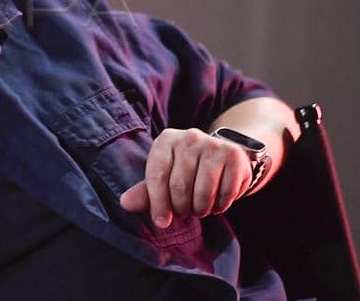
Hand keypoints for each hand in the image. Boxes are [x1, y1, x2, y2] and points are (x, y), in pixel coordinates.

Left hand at [119, 127, 251, 227]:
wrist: (222, 156)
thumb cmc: (186, 169)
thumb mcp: (164, 176)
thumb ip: (145, 192)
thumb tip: (125, 204)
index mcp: (167, 140)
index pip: (157, 175)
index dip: (158, 203)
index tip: (162, 222)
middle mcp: (189, 137)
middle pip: (180, 186)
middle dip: (182, 208)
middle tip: (185, 211)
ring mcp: (213, 145)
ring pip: (204, 192)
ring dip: (201, 209)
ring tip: (200, 207)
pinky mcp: (234, 156)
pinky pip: (226, 194)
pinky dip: (220, 206)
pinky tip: (217, 201)